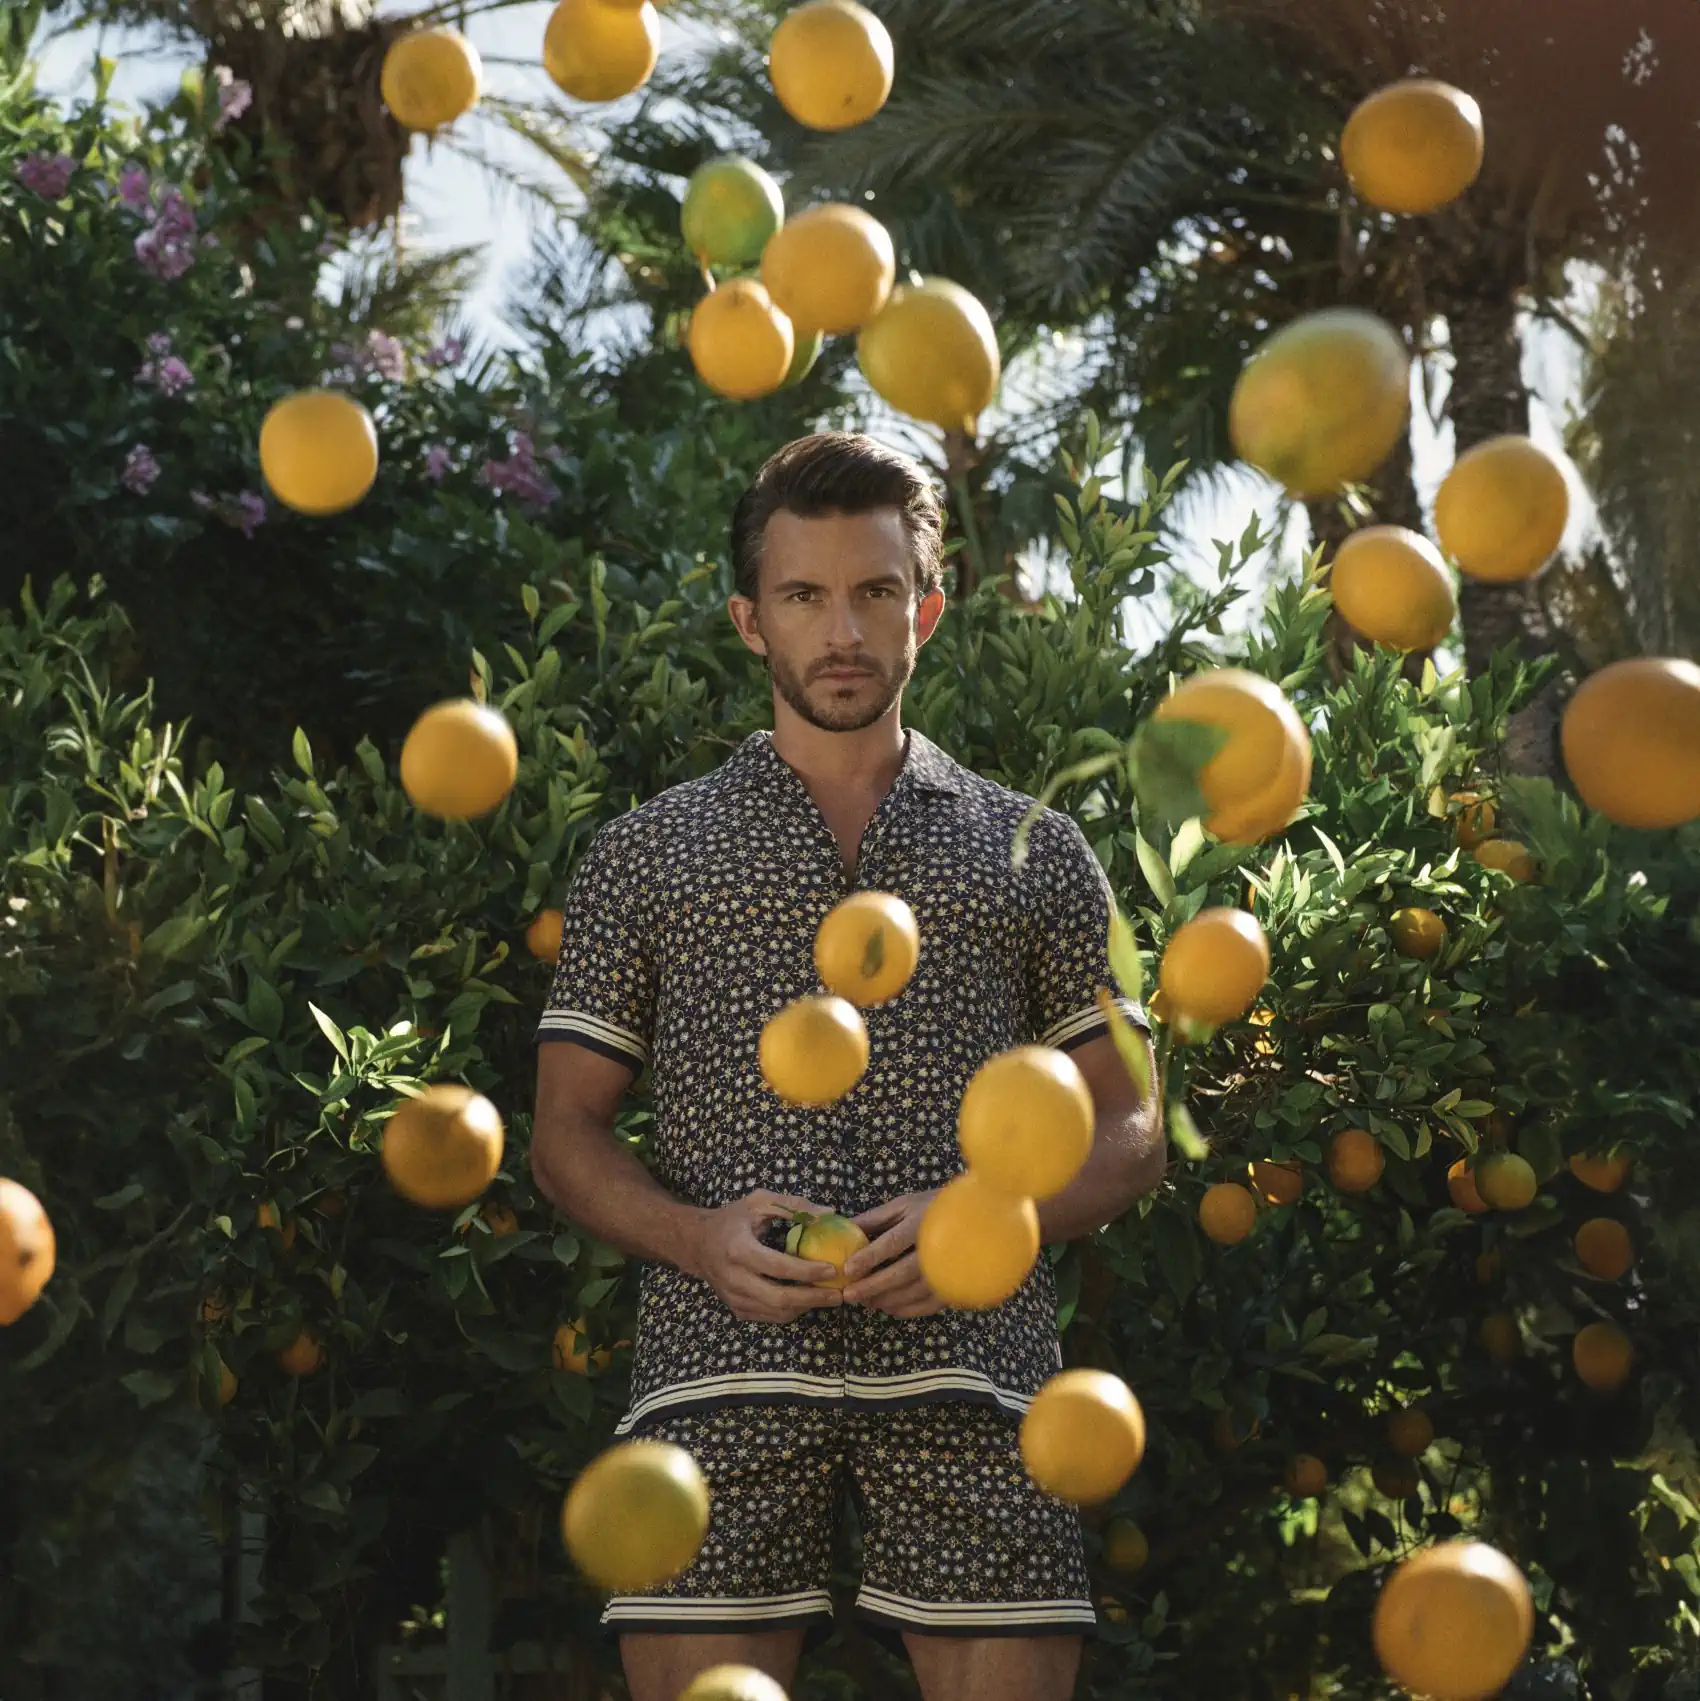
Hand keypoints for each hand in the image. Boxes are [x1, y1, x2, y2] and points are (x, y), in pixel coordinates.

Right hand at [684, 1190, 846, 1323]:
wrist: (697, 1243)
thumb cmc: (732, 1219)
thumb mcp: (759, 1202)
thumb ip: (793, 1206)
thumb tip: (828, 1214)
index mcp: (739, 1249)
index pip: (778, 1266)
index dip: (807, 1271)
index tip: (832, 1270)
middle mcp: (734, 1278)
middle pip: (779, 1297)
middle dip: (812, 1298)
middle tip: (838, 1295)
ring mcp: (734, 1297)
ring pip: (775, 1312)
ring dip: (805, 1307)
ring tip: (828, 1298)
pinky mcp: (736, 1309)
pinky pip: (768, 1317)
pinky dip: (791, 1311)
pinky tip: (806, 1300)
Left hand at [841, 1191, 945, 1317]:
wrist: (974, 1218)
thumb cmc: (932, 1208)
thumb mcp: (904, 1205)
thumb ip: (875, 1219)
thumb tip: (846, 1229)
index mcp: (920, 1223)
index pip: (892, 1243)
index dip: (869, 1257)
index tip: (848, 1269)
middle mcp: (935, 1248)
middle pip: (901, 1273)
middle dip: (873, 1286)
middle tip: (850, 1295)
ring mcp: (947, 1269)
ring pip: (914, 1292)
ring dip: (887, 1300)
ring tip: (866, 1302)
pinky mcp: (954, 1285)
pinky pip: (929, 1304)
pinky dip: (908, 1310)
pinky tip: (890, 1309)